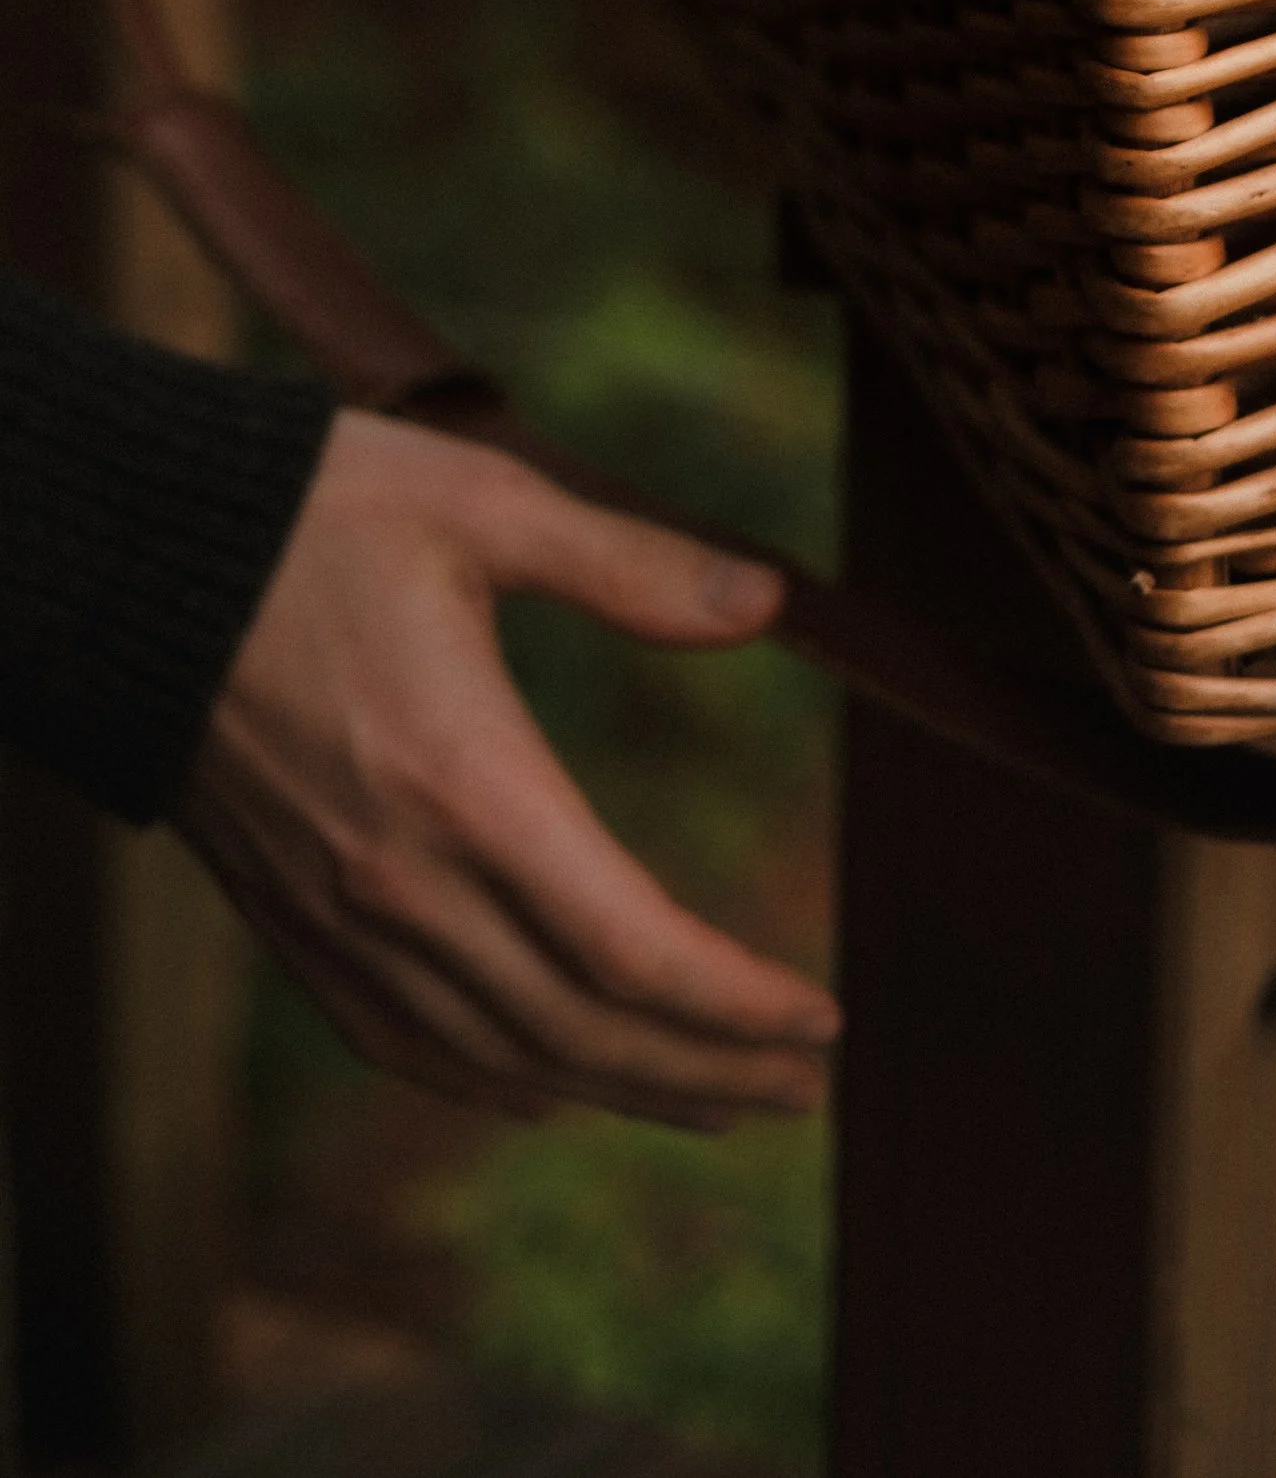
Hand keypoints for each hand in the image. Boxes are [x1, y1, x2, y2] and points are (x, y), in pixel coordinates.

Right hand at [180, 412, 839, 1129]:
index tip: (821, 1018)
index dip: (738, 1003)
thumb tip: (769, 601)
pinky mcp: (291, 920)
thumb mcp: (484, 502)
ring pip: (500, 1057)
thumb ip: (630, 563)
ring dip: (619, 1092)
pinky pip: (405, 1043)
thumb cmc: (314, 514)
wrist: (125, 562)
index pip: (635, 951)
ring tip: (718, 1102)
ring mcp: (339, 916)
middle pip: (583, 1030)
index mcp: (469, 785)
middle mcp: (404, 880)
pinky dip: (492, 1082)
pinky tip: (546, 1087)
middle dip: (708, 1072)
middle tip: (805, 1087)